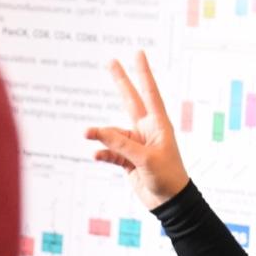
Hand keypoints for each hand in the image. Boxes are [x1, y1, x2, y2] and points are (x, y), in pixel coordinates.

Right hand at [84, 50, 190, 209]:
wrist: (169, 202)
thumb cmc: (167, 176)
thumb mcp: (145, 158)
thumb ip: (121, 144)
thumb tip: (98, 133)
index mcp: (158, 124)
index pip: (149, 92)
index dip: (143, 72)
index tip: (138, 53)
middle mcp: (146, 130)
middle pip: (130, 100)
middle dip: (120, 81)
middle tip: (110, 61)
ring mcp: (136, 144)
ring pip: (113, 133)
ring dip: (100, 135)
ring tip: (87, 134)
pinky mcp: (127, 159)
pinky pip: (110, 152)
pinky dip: (102, 153)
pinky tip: (96, 155)